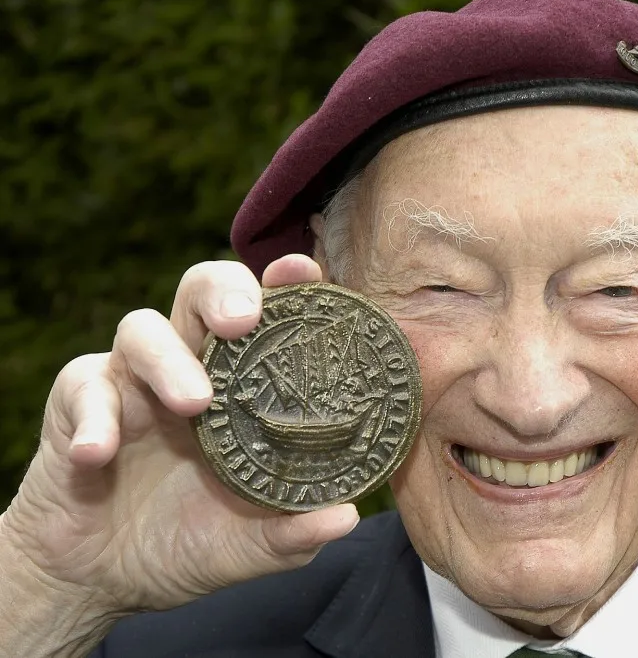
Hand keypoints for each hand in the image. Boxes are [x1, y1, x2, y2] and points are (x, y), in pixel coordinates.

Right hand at [1, 254, 358, 623]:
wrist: (105, 578)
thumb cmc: (190, 541)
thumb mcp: (250, 545)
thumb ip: (293, 532)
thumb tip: (347, 517)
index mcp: (243, 386)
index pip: (269, 317)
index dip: (286, 287)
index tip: (305, 272)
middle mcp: (192, 367)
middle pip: (203, 291)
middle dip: (224, 291)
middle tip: (244, 320)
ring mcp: (133, 381)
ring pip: (142, 328)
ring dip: (168, 357)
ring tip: (194, 403)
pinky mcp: (78, 403)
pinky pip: (82, 387)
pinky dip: (95, 415)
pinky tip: (101, 450)